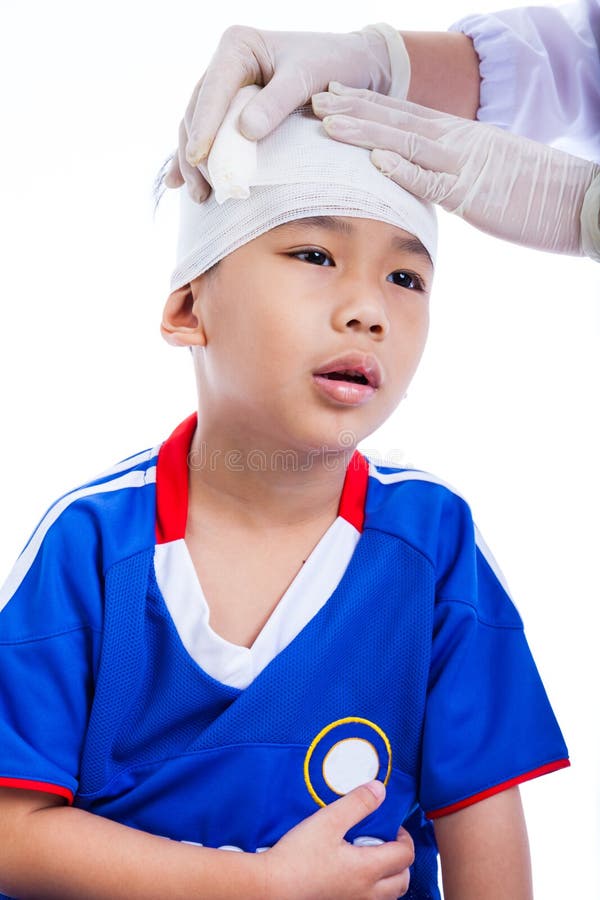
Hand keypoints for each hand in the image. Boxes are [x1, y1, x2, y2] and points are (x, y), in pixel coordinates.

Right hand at [164, 23, 407, 201]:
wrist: (350, 65)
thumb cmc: (330, 64)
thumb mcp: (306, 77)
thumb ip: (277, 102)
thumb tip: (245, 132)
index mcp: (237, 47)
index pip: (213, 90)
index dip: (203, 126)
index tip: (198, 157)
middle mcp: (225, 66)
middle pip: (198, 112)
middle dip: (195, 152)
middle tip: (203, 188)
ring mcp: (226, 90)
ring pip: (197, 128)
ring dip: (194, 164)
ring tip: (199, 196)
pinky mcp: (232, 112)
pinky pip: (209, 138)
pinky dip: (198, 162)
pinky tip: (182, 185)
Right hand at [260, 781, 412, 899]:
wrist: (272, 887)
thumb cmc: (298, 856)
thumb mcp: (329, 820)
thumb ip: (357, 803)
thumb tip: (380, 790)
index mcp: (367, 869)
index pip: (404, 856)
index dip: (405, 838)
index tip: (394, 826)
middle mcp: (366, 892)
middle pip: (402, 880)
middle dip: (402, 860)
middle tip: (387, 842)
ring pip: (388, 896)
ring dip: (389, 877)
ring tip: (372, 857)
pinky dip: (373, 889)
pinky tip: (353, 873)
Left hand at [311, 83, 599, 255]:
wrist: (578, 199)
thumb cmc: (535, 192)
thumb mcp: (488, 173)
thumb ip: (456, 170)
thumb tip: (432, 178)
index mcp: (460, 136)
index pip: (405, 114)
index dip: (367, 105)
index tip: (335, 98)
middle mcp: (458, 140)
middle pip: (397, 119)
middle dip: (353, 109)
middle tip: (315, 101)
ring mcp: (465, 163)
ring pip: (405, 141)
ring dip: (364, 131)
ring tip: (328, 123)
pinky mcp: (474, 193)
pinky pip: (433, 179)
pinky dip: (403, 169)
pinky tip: (375, 161)